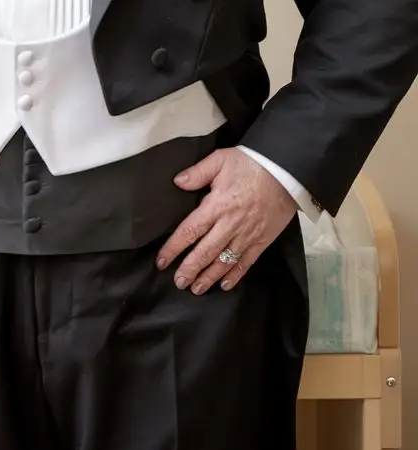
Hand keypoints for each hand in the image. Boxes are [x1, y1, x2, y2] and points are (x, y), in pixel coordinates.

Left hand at [156, 146, 297, 293]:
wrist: (286, 171)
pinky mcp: (262, 240)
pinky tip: (225, 284)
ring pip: (224, 262)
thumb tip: (177, 182)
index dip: (173, 248)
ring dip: (208, 277)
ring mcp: (247, 235)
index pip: (189, 231)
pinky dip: (235, 275)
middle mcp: (229, 225)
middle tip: (178, 282)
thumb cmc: (252, 164)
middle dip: (189, 269)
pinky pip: (246, 262)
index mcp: (216, 206)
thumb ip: (197, 173)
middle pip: (204, 252)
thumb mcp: (220, 160)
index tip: (162, 261)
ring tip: (196, 289)